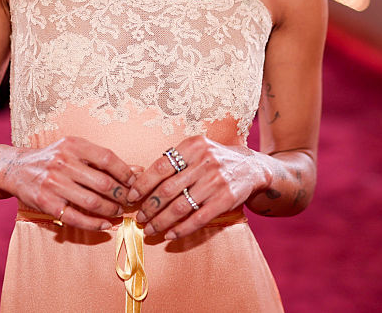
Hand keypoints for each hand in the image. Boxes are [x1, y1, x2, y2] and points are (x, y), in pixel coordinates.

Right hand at [0, 136, 135, 230]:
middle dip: (121, 195)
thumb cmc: (52, 158)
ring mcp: (53, 183)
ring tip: (118, 212)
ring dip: (111, 210)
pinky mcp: (46, 203)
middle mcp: (63, 162)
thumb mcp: (74, 150)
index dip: (125, 172)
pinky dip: (94, 224)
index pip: (107, 158)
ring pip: (92, 202)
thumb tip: (137, 170)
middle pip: (103, 182)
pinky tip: (105, 225)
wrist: (16, 168)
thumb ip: (103, 160)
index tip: (134, 183)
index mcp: (73, 145)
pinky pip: (76, 218)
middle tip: (130, 201)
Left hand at [128, 136, 269, 239]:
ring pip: (180, 206)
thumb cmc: (214, 160)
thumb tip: (140, 181)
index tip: (131, 197)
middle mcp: (205, 162)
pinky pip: (198, 218)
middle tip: (139, 217)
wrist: (250, 167)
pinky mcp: (226, 199)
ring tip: (150, 229)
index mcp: (193, 146)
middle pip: (167, 189)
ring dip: (161, 221)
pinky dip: (181, 229)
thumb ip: (173, 162)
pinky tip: (169, 235)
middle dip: (149, 206)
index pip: (160, 167)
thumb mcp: (196, 151)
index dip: (143, 184)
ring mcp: (216, 181)